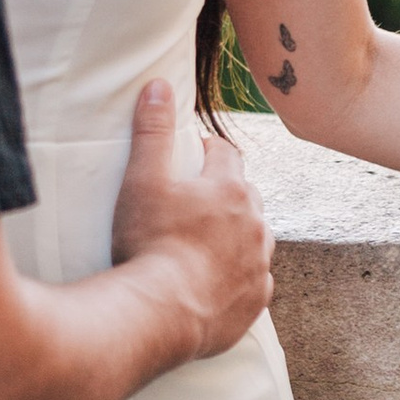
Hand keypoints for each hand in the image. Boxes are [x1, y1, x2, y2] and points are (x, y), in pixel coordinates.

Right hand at [109, 79, 273, 358]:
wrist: (158, 314)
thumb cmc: (147, 244)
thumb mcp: (141, 179)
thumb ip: (152, 130)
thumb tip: (158, 85)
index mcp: (229, 189)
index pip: (226, 154)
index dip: (208, 151)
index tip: (193, 157)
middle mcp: (253, 224)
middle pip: (246, 196)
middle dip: (226, 193)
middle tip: (196, 201)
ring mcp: (258, 265)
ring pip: (255, 239)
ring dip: (237, 235)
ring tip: (206, 243)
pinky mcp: (255, 301)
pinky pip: (255, 281)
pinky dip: (239, 276)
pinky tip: (215, 281)